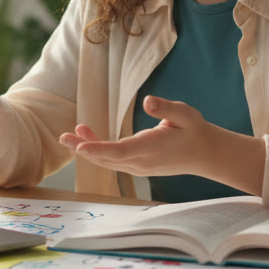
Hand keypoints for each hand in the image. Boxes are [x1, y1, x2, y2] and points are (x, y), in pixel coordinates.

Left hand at [58, 96, 223, 177]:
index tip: (80, 147)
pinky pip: (113, 161)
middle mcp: (142, 162)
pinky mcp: (138, 166)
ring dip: (87, 149)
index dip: (99, 150)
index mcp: (152, 148)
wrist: (205, 154)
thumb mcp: (185, 114)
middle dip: (83, 149)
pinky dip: (98, 152)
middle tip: (63, 137)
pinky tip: (87, 139)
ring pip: (108, 161)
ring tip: (70, 135)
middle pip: (107, 159)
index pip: (121, 152)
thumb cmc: (194, 130)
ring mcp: (139, 167)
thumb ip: (166, 108)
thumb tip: (148, 101)